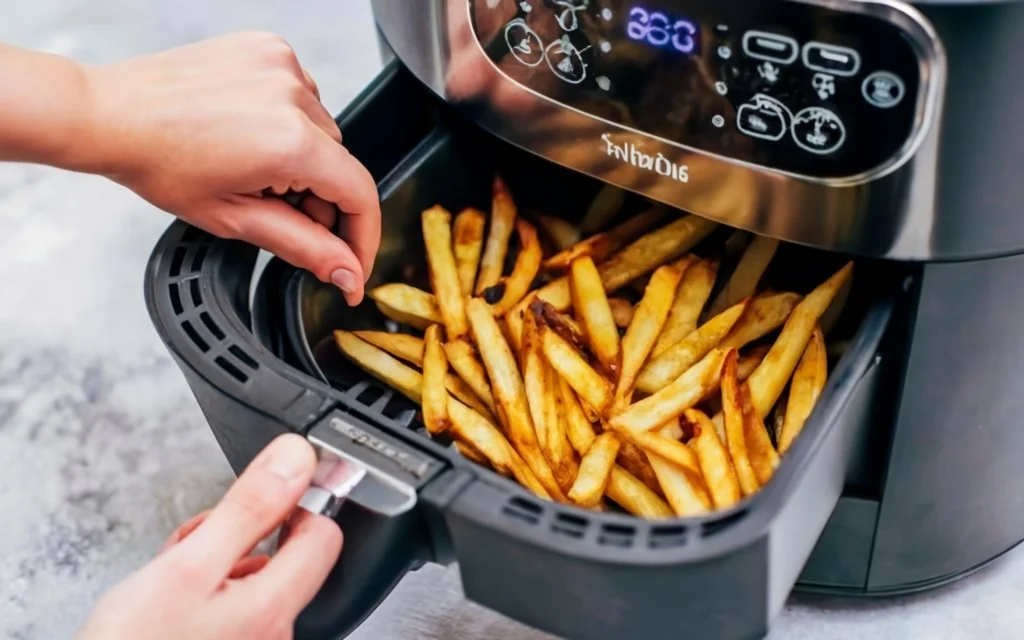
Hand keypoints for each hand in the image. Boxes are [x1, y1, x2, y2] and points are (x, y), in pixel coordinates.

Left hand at [72, 32, 379, 304]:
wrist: (111, 114)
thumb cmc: (158, 162)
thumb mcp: (235, 218)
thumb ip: (303, 246)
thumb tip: (346, 271)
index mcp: (288, 143)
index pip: (360, 194)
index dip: (363, 237)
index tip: (354, 263)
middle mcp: (293, 96)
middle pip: (340, 164)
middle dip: (319, 196)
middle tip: (276, 209)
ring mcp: (282, 66)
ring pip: (323, 130)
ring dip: (302, 155)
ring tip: (252, 164)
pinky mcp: (268, 48)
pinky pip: (303, 95)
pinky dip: (287, 119)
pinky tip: (250, 130)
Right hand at [78, 434, 342, 639]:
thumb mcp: (186, 567)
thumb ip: (248, 509)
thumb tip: (296, 461)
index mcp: (274, 606)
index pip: (326, 534)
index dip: (298, 503)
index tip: (264, 493)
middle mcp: (274, 632)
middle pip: (281, 556)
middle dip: (237, 536)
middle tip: (193, 542)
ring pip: (248, 580)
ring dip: (213, 563)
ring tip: (168, 576)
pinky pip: (228, 608)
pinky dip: (202, 592)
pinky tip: (167, 601)